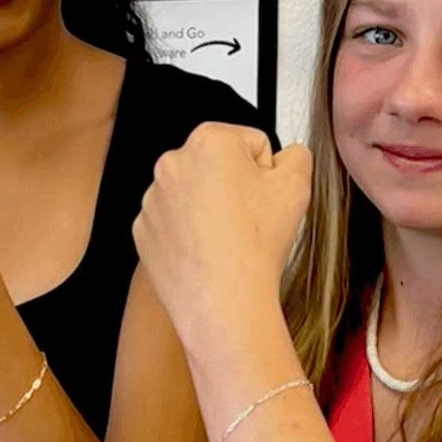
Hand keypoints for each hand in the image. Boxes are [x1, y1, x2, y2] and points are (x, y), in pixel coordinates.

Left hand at [133, 123, 311, 353]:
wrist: (223, 300)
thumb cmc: (253, 244)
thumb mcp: (297, 184)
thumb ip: (296, 155)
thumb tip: (287, 155)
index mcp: (208, 141)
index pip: (250, 143)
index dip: (266, 172)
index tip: (265, 197)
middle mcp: (171, 164)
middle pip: (218, 168)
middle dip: (235, 188)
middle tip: (249, 220)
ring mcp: (152, 200)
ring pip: (194, 196)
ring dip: (211, 211)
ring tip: (229, 239)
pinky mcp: (144, 231)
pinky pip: (174, 224)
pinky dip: (190, 235)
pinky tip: (208, 252)